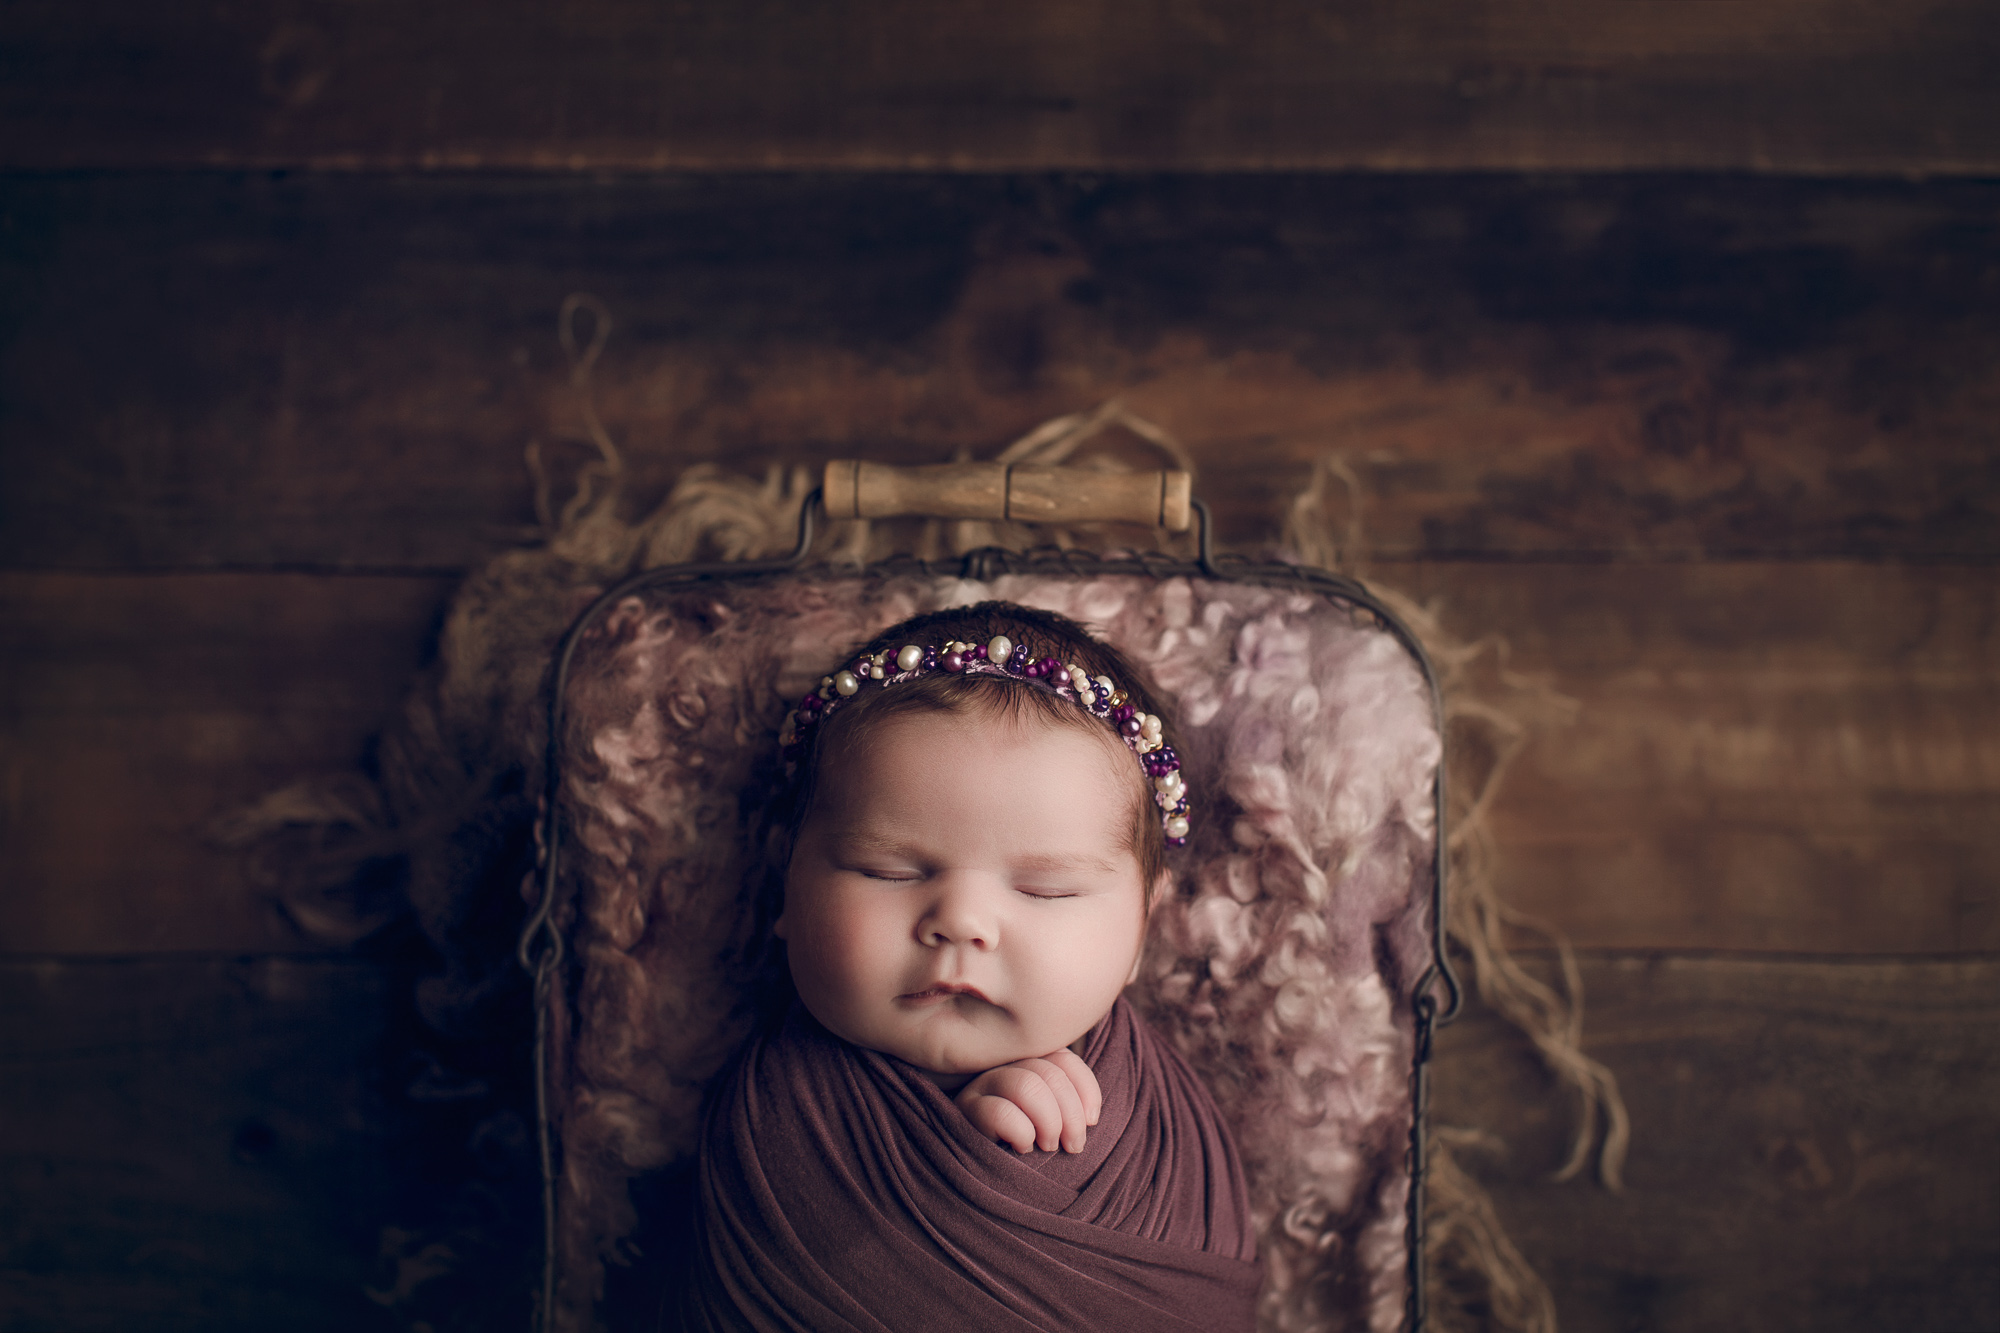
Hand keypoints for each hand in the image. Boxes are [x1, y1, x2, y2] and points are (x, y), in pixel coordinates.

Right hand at [953, 1049, 1101, 1153]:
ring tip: (1048, 1146)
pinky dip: (1022, 1134)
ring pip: (1026, 1085)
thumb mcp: (1051, 1123)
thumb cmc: (1022, 1144)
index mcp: (1027, 1060)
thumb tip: (1089, 1117)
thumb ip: (1068, 1107)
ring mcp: (981, 1084)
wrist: (979, 1171)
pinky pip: (1001, 1113)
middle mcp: (1004, 1064)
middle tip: (1072, 1145)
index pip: (1063, 1057)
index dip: (1086, 1089)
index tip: (1092, 1121)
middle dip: (1071, 1114)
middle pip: (1048, 1072)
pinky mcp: (965, 1110)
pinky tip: (1021, 1148)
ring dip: (1049, 1122)